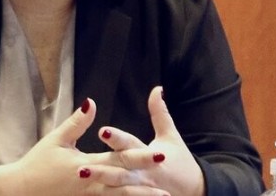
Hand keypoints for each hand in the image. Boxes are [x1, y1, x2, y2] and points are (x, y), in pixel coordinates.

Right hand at [0, 98, 169, 195]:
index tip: (160, 154)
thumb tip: (92, 102)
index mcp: (86, 164)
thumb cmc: (37, 163)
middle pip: (124, 181)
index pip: (119, 159)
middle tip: (168, 177)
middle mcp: (90, 183)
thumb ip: (77, 122)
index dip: (141, 157)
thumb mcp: (56, 140)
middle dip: (148, 179)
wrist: (20, 191)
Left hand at [82, 86, 205, 195]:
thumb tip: (156, 89)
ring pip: (117, 188)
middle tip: (81, 167)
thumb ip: (160, 113)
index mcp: (149, 154)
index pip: (130, 144)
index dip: (117, 138)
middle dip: (102, 169)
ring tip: (81, 176)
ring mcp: (141, 189)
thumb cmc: (180, 160)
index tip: (102, 131)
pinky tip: (89, 194)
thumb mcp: (170, 135)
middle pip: (120, 170)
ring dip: (101, 183)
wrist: (194, 190)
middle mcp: (143, 173)